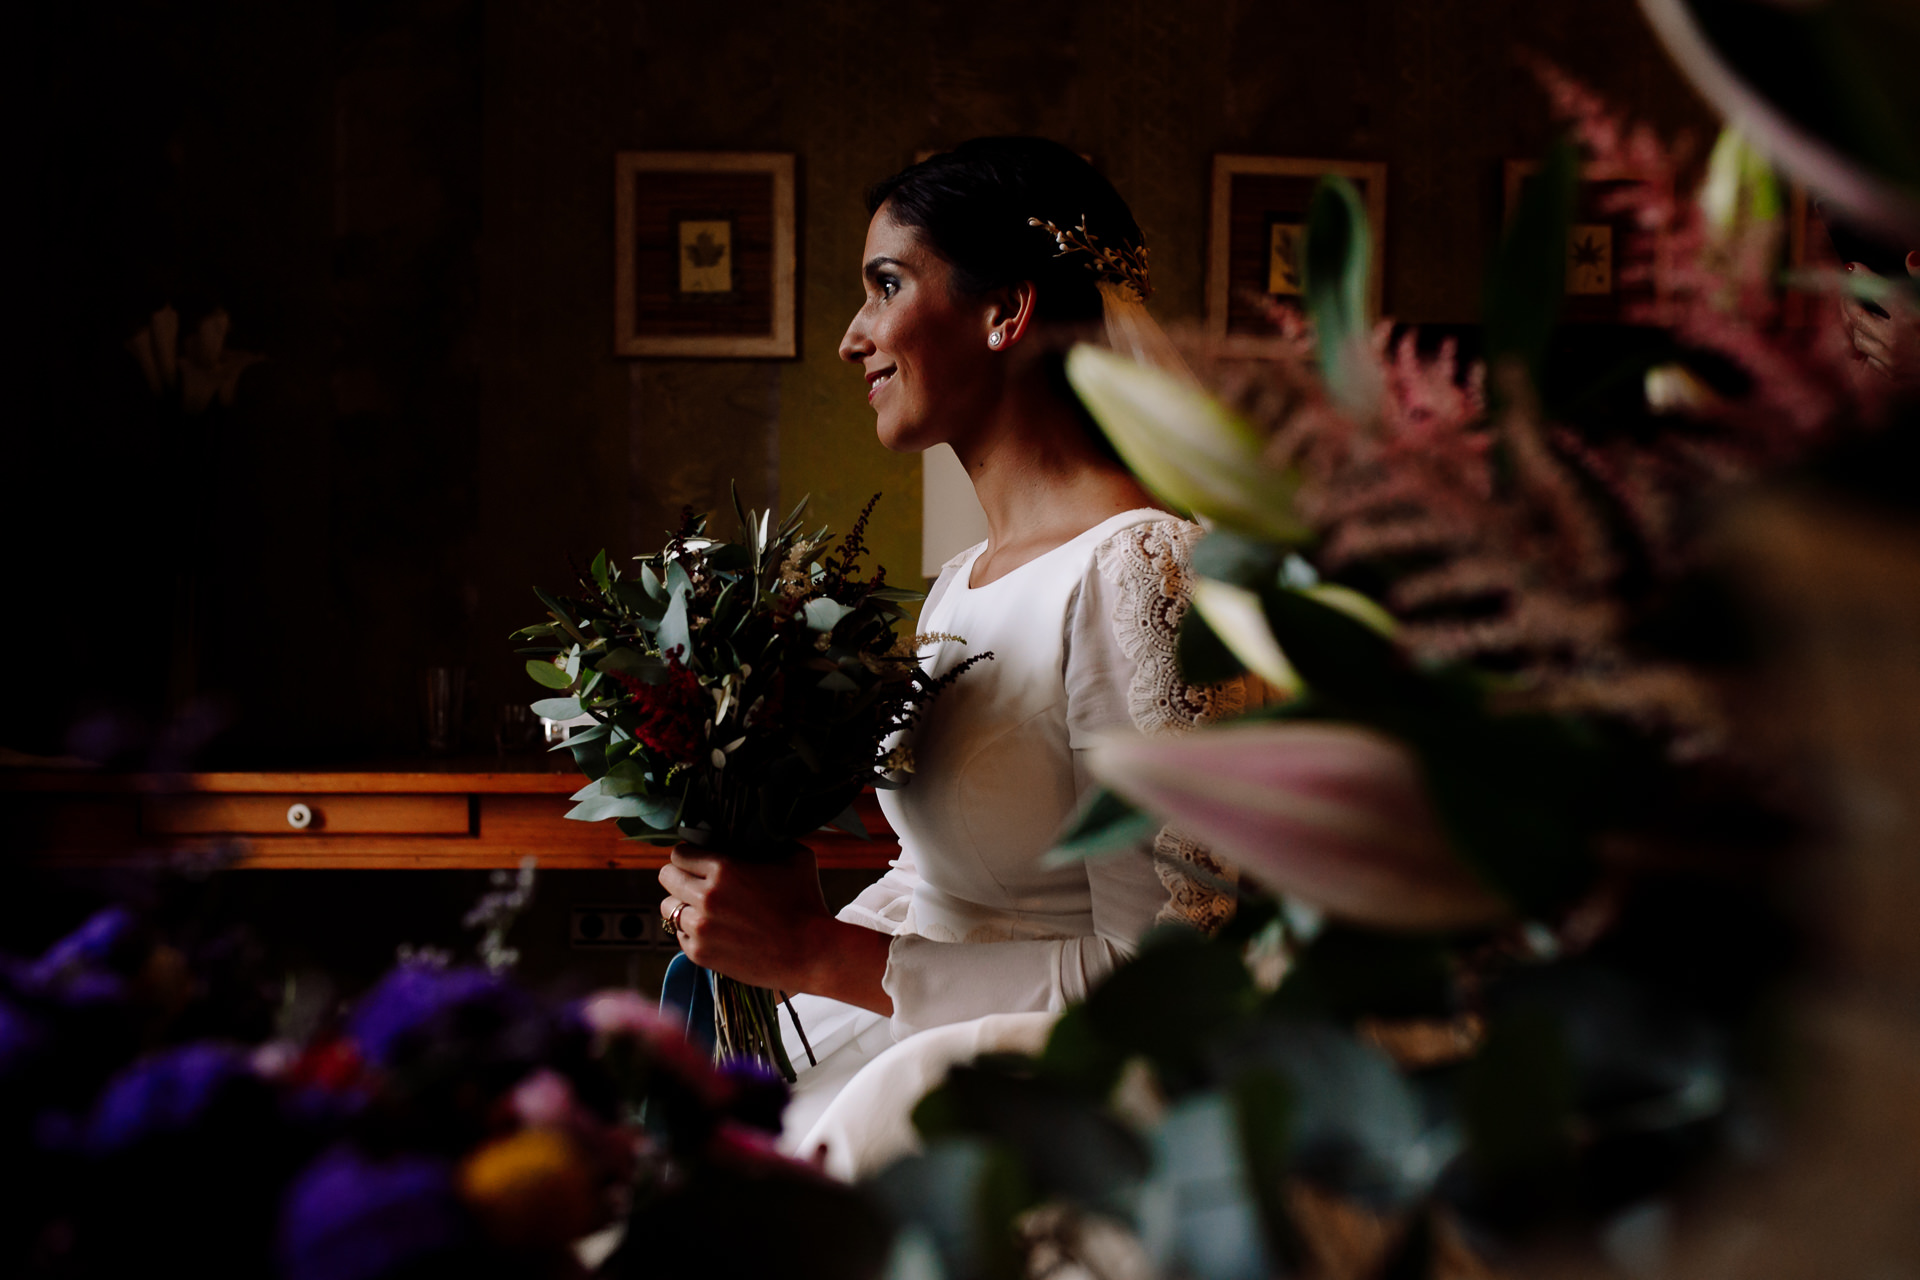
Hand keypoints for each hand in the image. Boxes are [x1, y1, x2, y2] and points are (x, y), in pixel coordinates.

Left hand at [658, 843, 831, 991]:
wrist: (811, 952)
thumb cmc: (806, 902)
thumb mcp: (795, 857)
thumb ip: (767, 842)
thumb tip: (754, 832)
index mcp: (723, 869)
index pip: (679, 854)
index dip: (688, 855)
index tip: (697, 860)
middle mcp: (705, 897)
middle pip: (666, 877)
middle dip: (679, 876)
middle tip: (695, 881)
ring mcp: (700, 927)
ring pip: (668, 907)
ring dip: (682, 904)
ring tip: (702, 907)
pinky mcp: (700, 953)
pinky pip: (680, 934)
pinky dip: (691, 931)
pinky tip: (713, 929)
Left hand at [1843, 257, 1919, 392]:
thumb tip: (1912, 258)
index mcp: (1911, 318)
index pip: (1879, 292)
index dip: (1864, 278)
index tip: (1852, 268)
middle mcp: (1896, 339)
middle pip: (1858, 316)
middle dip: (1849, 300)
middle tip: (1848, 288)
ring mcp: (1892, 359)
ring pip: (1859, 337)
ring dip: (1858, 323)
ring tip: (1860, 310)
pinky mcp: (1892, 373)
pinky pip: (1869, 356)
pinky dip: (1869, 343)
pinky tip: (1876, 334)